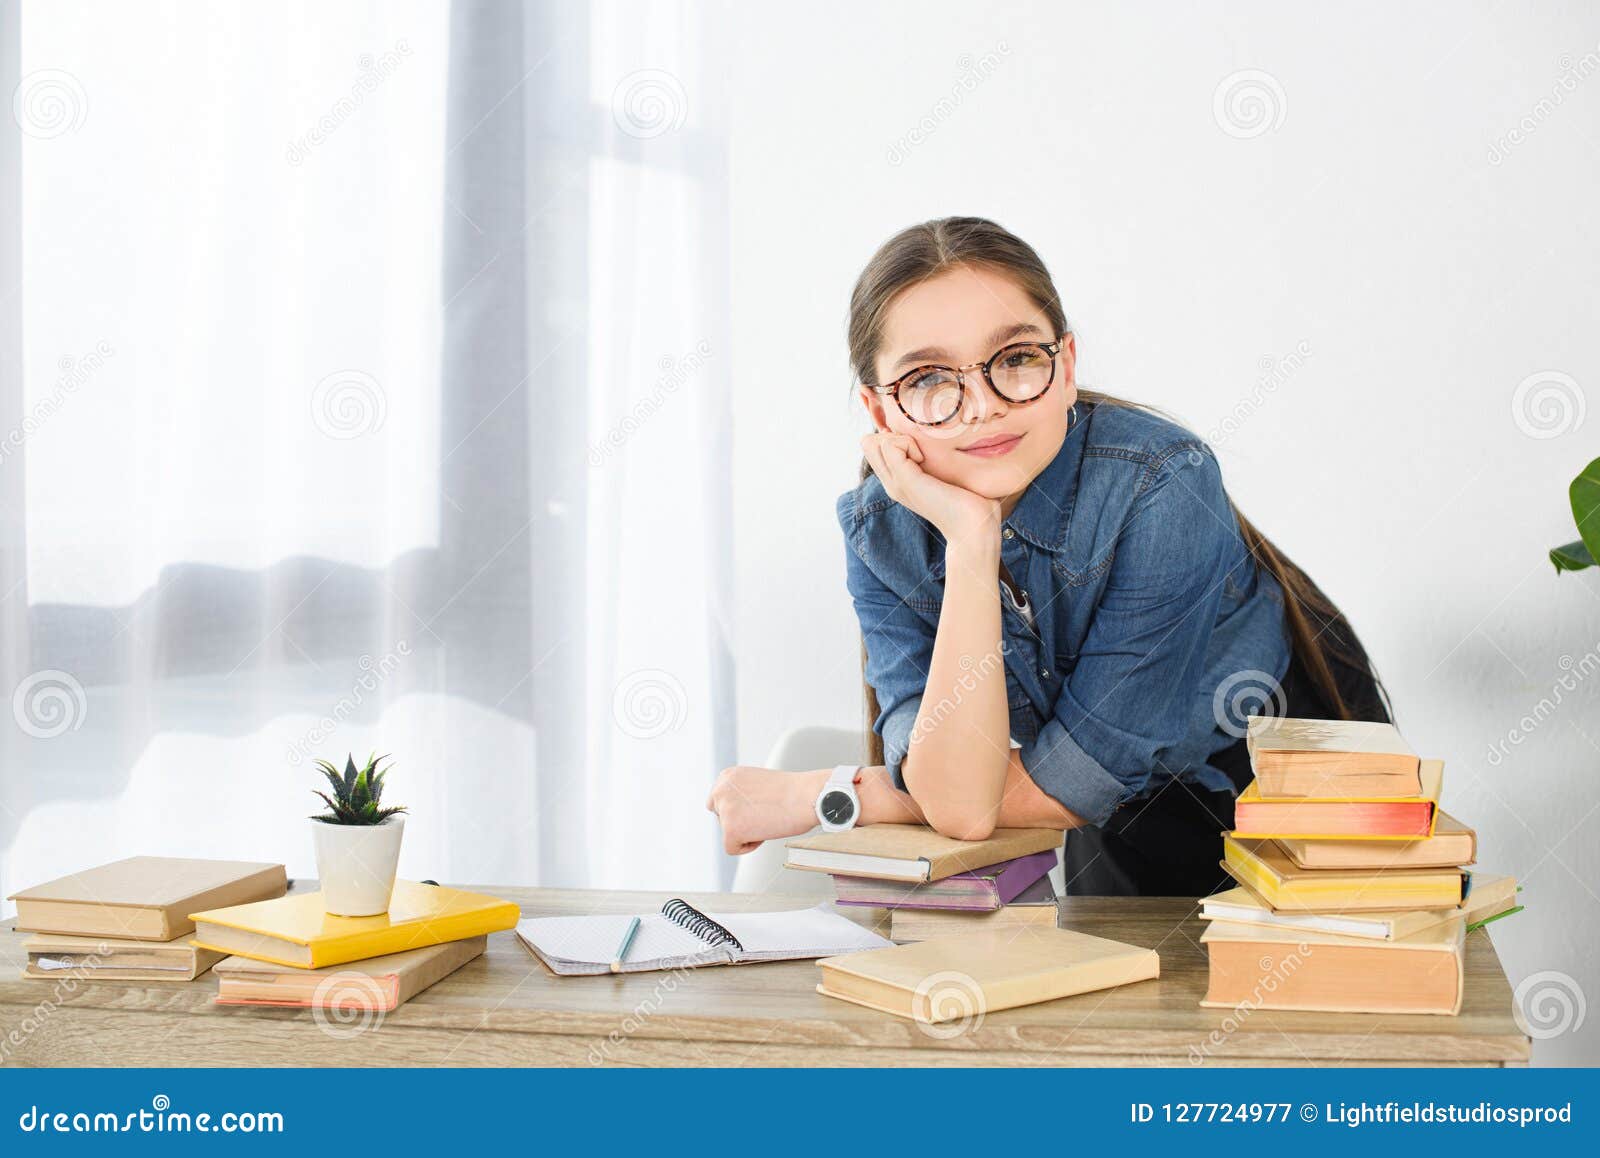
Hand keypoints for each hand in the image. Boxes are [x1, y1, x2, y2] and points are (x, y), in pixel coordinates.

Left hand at [706, 766, 825, 854]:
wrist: (807, 797)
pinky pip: (732, 848)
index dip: (739, 810)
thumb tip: (738, 810)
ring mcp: (725, 809)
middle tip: (762, 817)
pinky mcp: (730, 829)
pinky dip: (749, 846)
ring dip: (746, 832)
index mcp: (728, 776)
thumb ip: (742, 793)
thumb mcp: (758, 783)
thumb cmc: (793, 791)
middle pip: (720, 817)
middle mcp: (721, 789)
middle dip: (739, 821)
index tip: (756, 810)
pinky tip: (766, 833)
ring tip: (767, 821)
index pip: (719, 800)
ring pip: (727, 833)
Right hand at [861, 431, 1000, 542]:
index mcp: (898, 482)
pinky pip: (889, 445)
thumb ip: (939, 462)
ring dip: (899, 438)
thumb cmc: (973, 503)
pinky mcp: (905, 481)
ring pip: (872, 442)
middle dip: (892, 434)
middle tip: (919, 448)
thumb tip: (950, 439)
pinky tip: (923, 458)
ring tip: (921, 454)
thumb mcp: (949, 476)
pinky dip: (907, 443)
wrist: (974, 528)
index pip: (874, 446)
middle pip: (868, 443)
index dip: (894, 436)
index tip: (920, 448)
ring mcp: (895, 483)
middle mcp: (891, 483)